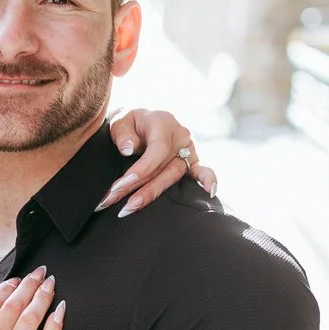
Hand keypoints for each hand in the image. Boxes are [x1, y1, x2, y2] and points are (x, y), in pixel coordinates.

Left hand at [100, 108, 217, 214]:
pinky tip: (210, 192)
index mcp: (163, 122)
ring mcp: (188, 148)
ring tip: (129, 207)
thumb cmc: (129, 124)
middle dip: (140, 188)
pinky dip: (207, 180)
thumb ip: (123, 134)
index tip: (121, 184)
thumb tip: (128, 149)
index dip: (141, 169)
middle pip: (164, 167)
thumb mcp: (120, 122)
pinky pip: (201, 171)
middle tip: (118, 204)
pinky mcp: (192, 161)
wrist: (139, 122)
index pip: (157, 150)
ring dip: (152, 193)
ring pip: (174, 175)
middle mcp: (179, 135)